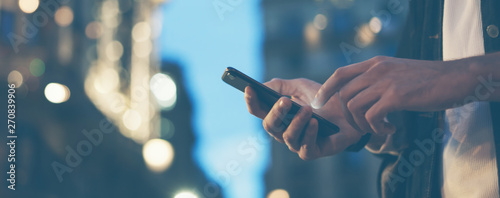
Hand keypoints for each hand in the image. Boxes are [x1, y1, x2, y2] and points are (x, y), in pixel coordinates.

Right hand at [245, 78, 364, 159]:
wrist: (350, 112)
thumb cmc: (324, 100)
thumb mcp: (302, 86)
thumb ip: (281, 85)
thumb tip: (262, 85)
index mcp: (278, 115)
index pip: (259, 110)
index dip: (251, 101)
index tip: (249, 88)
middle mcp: (283, 131)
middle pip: (269, 125)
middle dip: (275, 113)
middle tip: (284, 101)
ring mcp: (297, 143)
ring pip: (287, 137)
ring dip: (296, 122)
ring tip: (307, 110)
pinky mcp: (313, 151)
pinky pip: (305, 148)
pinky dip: (309, 134)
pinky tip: (314, 122)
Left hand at [311, 56, 476, 134]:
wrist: (455, 79)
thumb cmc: (428, 79)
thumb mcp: (397, 71)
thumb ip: (378, 79)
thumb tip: (361, 96)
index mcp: (375, 63)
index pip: (340, 74)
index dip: (326, 89)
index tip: (320, 103)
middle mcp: (377, 70)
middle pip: (343, 94)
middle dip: (346, 116)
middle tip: (362, 127)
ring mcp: (385, 82)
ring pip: (353, 107)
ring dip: (361, 124)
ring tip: (378, 129)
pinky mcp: (396, 96)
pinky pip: (371, 116)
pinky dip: (376, 128)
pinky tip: (390, 129)